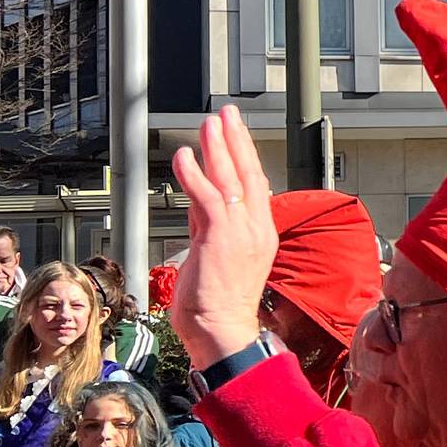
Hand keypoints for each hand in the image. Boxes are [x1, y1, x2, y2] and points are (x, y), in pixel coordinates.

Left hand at [169, 107, 277, 366]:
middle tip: (227, 115)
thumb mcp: (213, 256)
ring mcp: (242, 231)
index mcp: (260, 233)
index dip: (245, 158)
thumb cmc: (216, 306)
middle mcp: (256, 228)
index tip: (235, 136)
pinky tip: (186, 156)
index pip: (255, 186)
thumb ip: (208, 226)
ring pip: (232, 179)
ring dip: (219, 148)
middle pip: (249, 174)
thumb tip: (198, 201)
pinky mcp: (221, 236)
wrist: (221, 331)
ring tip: (210, 123)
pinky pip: (208, 196)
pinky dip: (196, 174)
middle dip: (236, 141)